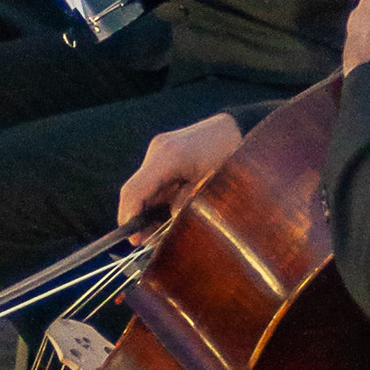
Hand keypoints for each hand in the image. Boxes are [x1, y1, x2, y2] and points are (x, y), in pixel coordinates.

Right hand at [116, 112, 244, 228]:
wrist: (240, 127)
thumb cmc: (232, 155)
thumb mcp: (213, 185)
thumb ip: (188, 205)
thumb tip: (170, 221)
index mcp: (167, 157)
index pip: (134, 191)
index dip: (129, 218)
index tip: (134, 240)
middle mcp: (158, 152)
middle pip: (136, 192)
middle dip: (141, 219)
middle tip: (152, 242)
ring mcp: (161, 152)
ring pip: (146, 190)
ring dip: (151, 211)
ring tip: (163, 232)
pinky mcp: (168, 156)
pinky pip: (156, 183)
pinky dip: (160, 201)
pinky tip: (171, 215)